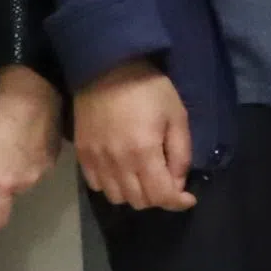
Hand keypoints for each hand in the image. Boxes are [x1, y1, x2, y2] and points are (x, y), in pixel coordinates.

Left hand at [0, 66, 63, 233]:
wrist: (31, 92)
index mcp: (4, 184)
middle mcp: (27, 183)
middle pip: (13, 194)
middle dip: (3, 185)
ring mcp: (44, 170)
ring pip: (26, 179)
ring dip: (18, 171)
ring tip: (12, 147)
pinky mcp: (56, 156)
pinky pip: (38, 166)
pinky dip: (31, 160)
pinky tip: (27, 140)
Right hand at [74, 58, 195, 210]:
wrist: (106, 67)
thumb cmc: (148, 88)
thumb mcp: (176, 116)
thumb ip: (181, 153)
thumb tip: (178, 183)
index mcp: (143, 153)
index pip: (161, 196)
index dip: (178, 203)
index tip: (188, 197)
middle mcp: (117, 163)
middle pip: (139, 201)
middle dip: (159, 197)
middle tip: (167, 181)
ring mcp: (96, 160)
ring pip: (117, 198)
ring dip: (135, 194)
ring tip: (145, 178)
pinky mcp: (82, 155)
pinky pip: (97, 185)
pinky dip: (113, 186)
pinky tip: (122, 172)